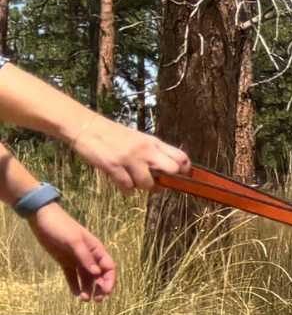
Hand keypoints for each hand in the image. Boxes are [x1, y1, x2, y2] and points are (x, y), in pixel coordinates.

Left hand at [30, 204, 117, 299]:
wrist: (41, 219)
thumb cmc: (61, 226)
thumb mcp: (74, 241)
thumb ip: (85, 257)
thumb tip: (97, 273)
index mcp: (96, 249)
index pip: (108, 267)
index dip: (110, 280)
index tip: (106, 291)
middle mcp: (89, 256)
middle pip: (99, 276)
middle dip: (100, 288)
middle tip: (96, 300)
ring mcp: (77, 260)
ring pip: (86, 278)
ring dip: (87, 289)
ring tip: (83, 299)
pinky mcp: (65, 262)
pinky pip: (72, 276)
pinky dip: (74, 285)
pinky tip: (75, 294)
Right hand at [63, 117, 189, 192]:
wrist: (84, 126)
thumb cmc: (112, 134)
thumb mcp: (138, 139)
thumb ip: (153, 152)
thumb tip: (170, 172)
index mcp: (152, 142)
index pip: (181, 157)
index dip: (185, 170)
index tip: (180, 177)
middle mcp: (144, 150)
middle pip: (171, 170)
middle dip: (167, 180)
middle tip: (157, 182)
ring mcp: (129, 158)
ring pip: (148, 184)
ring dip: (141, 186)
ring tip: (132, 179)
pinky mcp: (113, 166)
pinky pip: (127, 187)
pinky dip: (125, 188)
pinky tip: (120, 181)